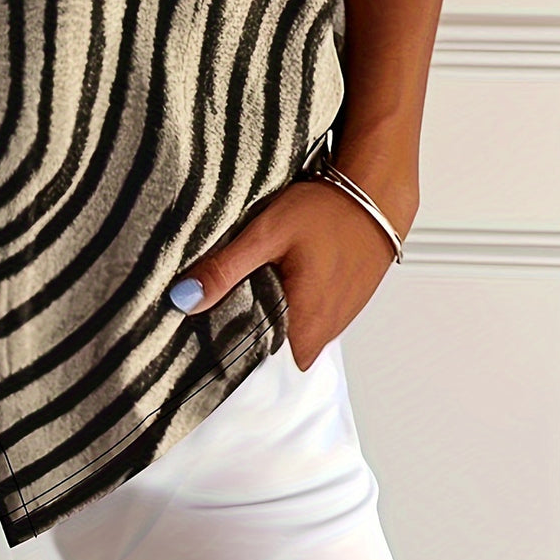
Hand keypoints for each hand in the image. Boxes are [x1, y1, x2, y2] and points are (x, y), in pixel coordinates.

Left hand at [168, 178, 405, 370]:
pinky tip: (280, 275)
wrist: (375, 196)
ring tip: (253, 281)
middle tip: (224, 295)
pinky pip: (305, 316)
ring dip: (268, 310)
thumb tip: (184, 299)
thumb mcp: (266, 234)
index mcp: (304, 329)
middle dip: (244, 325)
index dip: (226, 348)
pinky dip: (289, 300)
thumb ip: (225, 270)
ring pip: (288, 330)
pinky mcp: (340, 306)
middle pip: (269, 348)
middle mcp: (322, 335)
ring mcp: (334, 322)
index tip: (205, 331)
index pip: (254, 364)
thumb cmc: (328, 213)